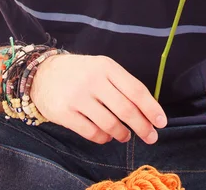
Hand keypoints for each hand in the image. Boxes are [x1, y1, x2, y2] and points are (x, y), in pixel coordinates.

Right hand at [30, 53, 167, 143]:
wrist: (43, 73)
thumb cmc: (80, 72)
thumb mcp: (101, 68)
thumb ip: (121, 84)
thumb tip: (147, 110)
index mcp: (106, 66)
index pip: (136, 89)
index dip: (151, 108)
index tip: (161, 122)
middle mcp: (93, 80)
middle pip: (126, 109)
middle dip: (142, 127)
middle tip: (150, 137)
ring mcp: (78, 97)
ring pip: (110, 124)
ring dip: (122, 134)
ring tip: (125, 136)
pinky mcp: (65, 113)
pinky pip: (92, 133)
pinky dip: (103, 138)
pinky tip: (106, 136)